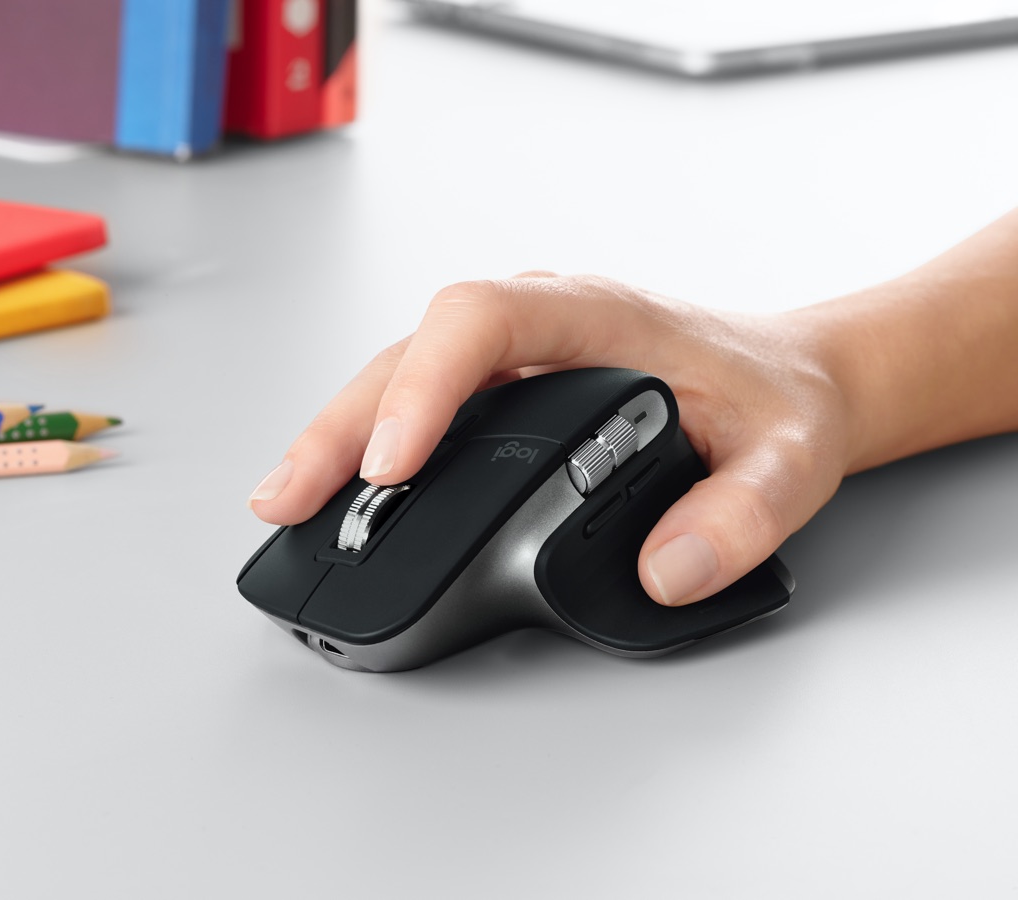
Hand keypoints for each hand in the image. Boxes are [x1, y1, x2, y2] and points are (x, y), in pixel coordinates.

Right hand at [248, 273, 852, 605]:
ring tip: (285, 499)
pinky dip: (362, 445)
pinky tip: (334, 489)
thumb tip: (664, 570)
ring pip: (394, 375)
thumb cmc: (772, 401)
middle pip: (409, 351)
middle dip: (341, 424)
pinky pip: (412, 403)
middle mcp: (538, 324)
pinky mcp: (497, 391)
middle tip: (293, 495)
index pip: (481, 320)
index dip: (423, 385)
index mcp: (596, 315)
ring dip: (334, 434)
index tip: (391, 463)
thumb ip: (742, 513)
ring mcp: (511, 356)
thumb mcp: (791, 458)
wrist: (781, 383)